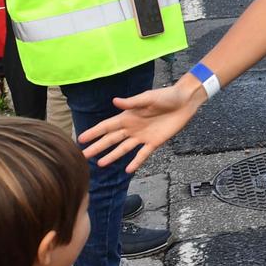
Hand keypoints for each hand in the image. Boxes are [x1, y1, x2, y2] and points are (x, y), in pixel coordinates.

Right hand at [79, 82, 202, 172]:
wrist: (184, 102)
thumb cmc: (166, 96)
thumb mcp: (148, 98)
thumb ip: (132, 102)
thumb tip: (115, 102)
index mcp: (127, 116)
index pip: (106, 126)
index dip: (94, 133)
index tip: (81, 139)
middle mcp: (132, 128)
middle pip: (111, 140)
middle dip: (97, 147)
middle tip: (84, 156)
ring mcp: (142, 136)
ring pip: (123, 149)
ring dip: (112, 156)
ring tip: (100, 164)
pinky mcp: (154, 142)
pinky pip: (142, 154)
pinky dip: (135, 162)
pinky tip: (127, 170)